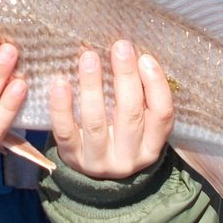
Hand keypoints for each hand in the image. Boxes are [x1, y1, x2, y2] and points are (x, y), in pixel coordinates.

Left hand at [50, 41, 174, 178]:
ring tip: (89, 57)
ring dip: (92, 86)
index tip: (145, 58)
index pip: (162, 115)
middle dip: (126, 77)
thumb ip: (138, 95)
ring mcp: (99, 160)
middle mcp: (128, 157)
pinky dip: (62, 107)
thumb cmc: (118, 135)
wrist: (94, 175)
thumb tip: (127, 51)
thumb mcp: (138, 123)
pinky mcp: (72, 157)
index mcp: (151, 146)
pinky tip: (60, 83)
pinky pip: (65, 131)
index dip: (156, 85)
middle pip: (130, 114)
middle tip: (120, 47)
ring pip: (96, 122)